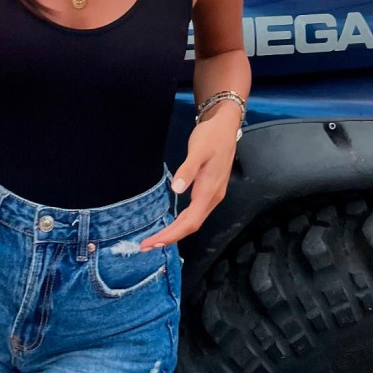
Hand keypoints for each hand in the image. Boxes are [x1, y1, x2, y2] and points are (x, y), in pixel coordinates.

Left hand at [137, 113, 238, 249]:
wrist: (226, 126)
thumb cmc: (211, 137)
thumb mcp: (198, 150)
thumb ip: (188, 170)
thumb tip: (176, 190)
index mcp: (209, 191)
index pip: (189, 222)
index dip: (172, 235)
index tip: (153, 242)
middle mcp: (212, 198)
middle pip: (191, 226)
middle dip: (169, 238)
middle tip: (146, 246)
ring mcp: (212, 195)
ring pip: (193, 221)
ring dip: (175, 232)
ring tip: (155, 240)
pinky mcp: (210, 190)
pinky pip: (195, 213)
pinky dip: (182, 223)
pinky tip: (173, 224)